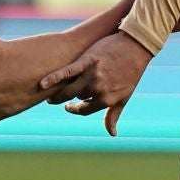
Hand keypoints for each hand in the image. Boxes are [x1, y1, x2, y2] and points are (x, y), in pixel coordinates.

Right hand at [38, 31, 152, 135]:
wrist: (136, 45)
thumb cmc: (131, 72)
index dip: (75, 109)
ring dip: (59, 92)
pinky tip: (43, 84)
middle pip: (75, 97)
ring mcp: (91, 75)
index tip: (69, 106)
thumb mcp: (124, 97)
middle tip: (57, 99)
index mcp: (106, 100)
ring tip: (51, 93)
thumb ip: (113, 115)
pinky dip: (53, 78)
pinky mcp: (86, 60)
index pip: (83, 110)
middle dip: (66, 99)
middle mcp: (98, 89)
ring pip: (69, 88)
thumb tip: (112, 134)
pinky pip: (66, 72)